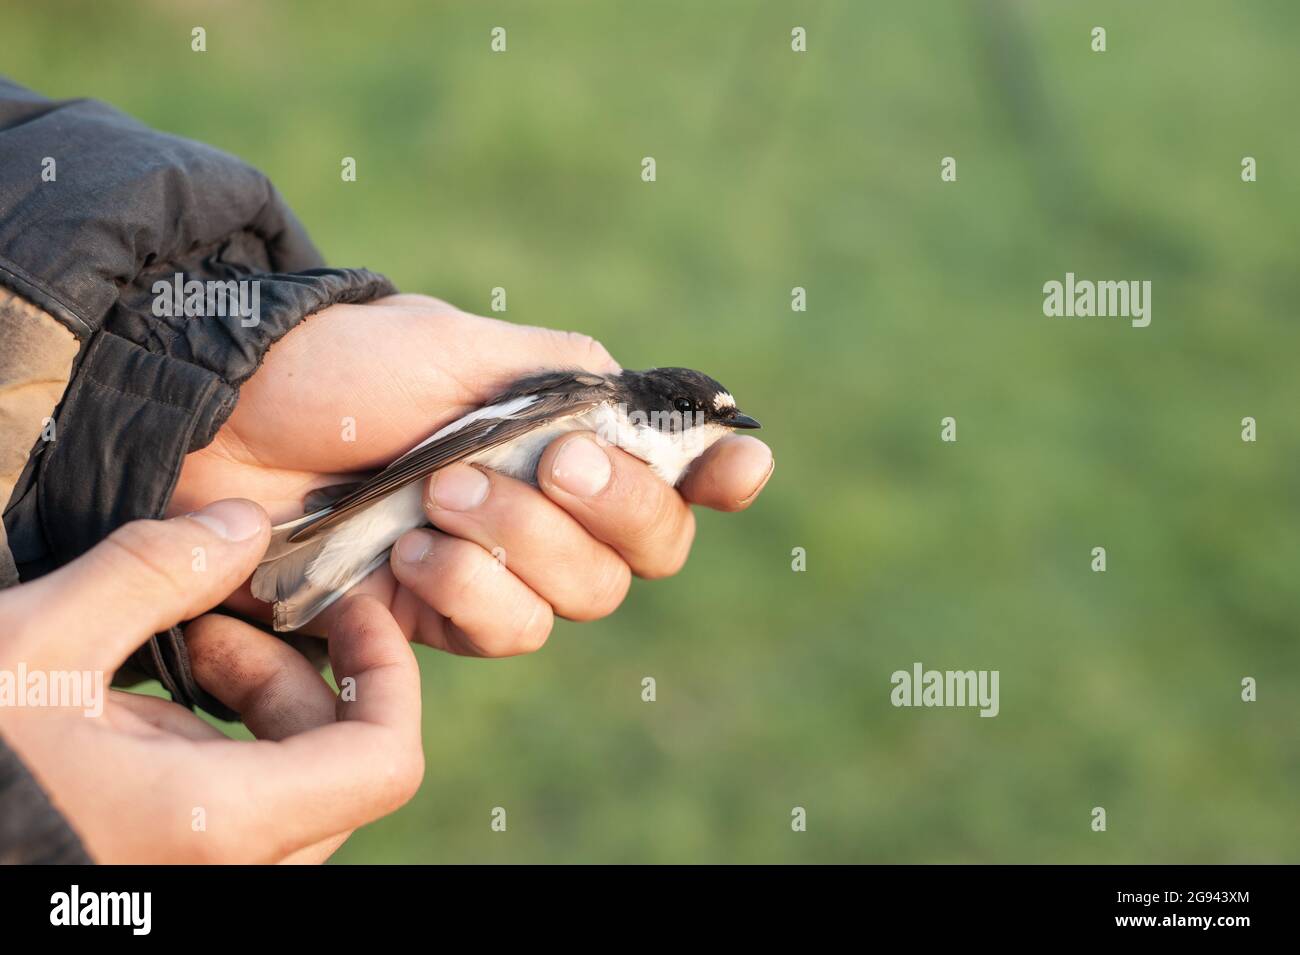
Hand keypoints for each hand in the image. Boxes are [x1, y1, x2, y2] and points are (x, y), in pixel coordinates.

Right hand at [0, 499, 422, 862]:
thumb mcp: (33, 644)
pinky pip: (236, 800)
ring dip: (256, 698)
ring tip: (182, 638)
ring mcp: (199, 872)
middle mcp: (227, 868)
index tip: (342, 604)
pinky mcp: (163, 861)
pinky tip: (149, 689)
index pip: (384, 760)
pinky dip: (219, 736)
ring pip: (291, 784)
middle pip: (339, 761)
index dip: (386, 671)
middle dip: (298, 671)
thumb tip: (244, 523)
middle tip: (222, 612)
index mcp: (215, 825)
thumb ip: (151, 572)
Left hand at [174, 295, 773, 654]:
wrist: (231, 417)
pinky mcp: (439, 614)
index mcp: (569, 430)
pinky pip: (504, 633)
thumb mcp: (463, 345)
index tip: (737, 466)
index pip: (677, 468)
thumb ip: (566, 375)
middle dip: (611, 509)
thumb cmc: (348, 365)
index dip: (723, 477)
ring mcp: (500, 565)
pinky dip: (471, 594)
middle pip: (649, 550)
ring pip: (581, 599)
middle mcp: (552, 506)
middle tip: (552, 462)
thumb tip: (643, 402)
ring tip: (443, 496)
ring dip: (524, 548)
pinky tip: (412, 551)